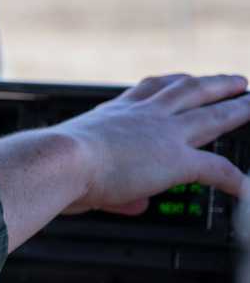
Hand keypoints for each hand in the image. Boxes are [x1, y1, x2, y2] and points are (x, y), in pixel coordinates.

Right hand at [56, 73, 249, 215]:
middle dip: (214, 84)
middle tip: (235, 81)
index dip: (169, 83)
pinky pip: (217, 169)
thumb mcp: (81, 170)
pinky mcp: (176, 160)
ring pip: (212, 116)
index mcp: (115, 114)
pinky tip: (246, 188)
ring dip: (238, 109)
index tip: (181, 79)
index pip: (149, 90)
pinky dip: (236, 179)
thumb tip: (135, 204)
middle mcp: (143, 117)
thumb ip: (115, 189)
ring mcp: (163, 135)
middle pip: (189, 91)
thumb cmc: (53, 165)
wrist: (57, 161)